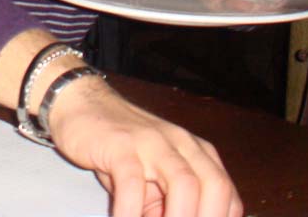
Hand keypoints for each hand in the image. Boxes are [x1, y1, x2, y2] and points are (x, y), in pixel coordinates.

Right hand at [49, 78, 242, 216]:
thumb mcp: (150, 177)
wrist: (79, 102)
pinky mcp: (121, 146)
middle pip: (215, 187)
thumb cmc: (118, 146)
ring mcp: (152, 142)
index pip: (227, 196)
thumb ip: (166, 205)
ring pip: (184, 184)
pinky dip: (131, 213)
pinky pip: (133, 184)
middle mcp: (181, 144)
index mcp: (196, 154)